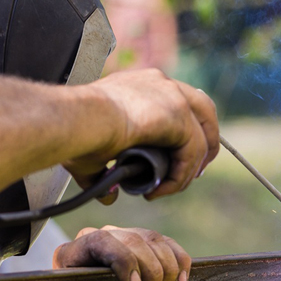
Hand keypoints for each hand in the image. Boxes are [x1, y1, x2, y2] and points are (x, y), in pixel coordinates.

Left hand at [52, 226, 190, 280]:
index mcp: (71, 258)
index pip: (100, 241)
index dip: (123, 258)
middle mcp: (97, 242)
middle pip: (132, 239)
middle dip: (150, 270)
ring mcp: (124, 241)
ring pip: (154, 240)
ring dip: (165, 270)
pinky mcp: (148, 248)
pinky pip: (170, 245)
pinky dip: (181, 263)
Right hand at [65, 69, 218, 204]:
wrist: (77, 120)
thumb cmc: (76, 129)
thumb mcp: (94, 148)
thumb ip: (105, 169)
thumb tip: (108, 196)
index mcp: (142, 85)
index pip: (179, 103)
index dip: (185, 133)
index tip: (177, 160)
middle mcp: (162, 84)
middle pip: (203, 111)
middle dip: (204, 144)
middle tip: (194, 173)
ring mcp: (173, 96)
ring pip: (200, 137)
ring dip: (189, 168)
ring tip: (169, 189)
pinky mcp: (179, 115)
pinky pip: (192, 152)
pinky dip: (181, 175)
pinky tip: (161, 190)